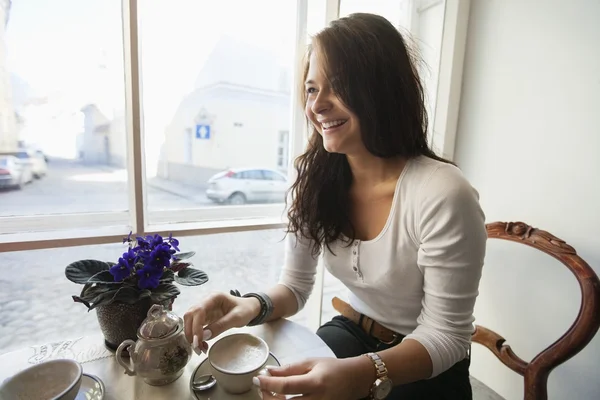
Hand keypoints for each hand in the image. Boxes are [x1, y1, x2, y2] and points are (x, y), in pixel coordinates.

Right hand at [183, 292, 260, 351]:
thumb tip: (205, 336)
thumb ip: (221, 325)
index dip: (196, 326)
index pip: (198, 310)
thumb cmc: (245, 309)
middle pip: (190, 315)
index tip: (198, 340)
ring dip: (192, 336)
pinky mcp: (205, 318)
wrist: (250, 308)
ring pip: (190, 322)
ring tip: (200, 348)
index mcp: (214, 298)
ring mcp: (205, 310)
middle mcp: (206, 302)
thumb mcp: (236, 318)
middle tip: (197, 347)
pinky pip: (196, 327)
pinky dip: (196, 337)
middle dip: (191, 332)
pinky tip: (202, 344)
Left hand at [255, 357, 373, 399]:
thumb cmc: (332, 368)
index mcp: (315, 383)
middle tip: (262, 386)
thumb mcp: (311, 362)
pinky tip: (282, 398)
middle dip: (267, 397)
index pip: (286, 386)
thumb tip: (269, 372)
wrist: (353, 380)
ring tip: (271, 392)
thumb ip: (290, 369)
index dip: (268, 383)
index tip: (257, 378)